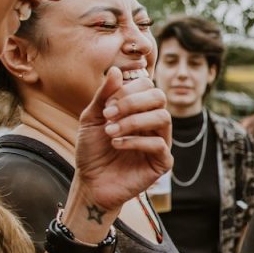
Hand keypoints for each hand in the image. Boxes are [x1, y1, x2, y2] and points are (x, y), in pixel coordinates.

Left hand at [70, 68, 171, 220]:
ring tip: (111, 131)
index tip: (105, 107)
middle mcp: (153, 123)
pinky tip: (117, 145)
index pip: (147, 86)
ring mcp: (160, 141)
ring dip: (134, 121)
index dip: (127, 91)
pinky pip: (160, 145)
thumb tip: (116, 70)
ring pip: (163, 118)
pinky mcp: (162, 162)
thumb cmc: (92, 150)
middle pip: (159, 97)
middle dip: (133, 102)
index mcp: (140, 109)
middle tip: (109, 115)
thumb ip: (104, 95)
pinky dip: (136, 142)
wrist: (90, 182)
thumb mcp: (92, 118)